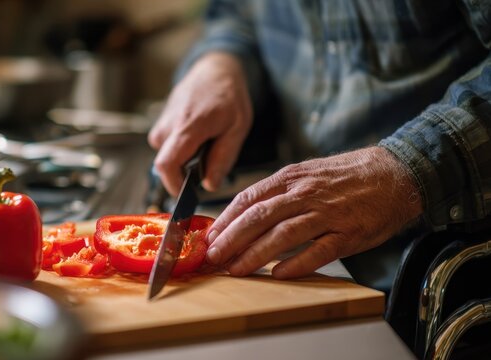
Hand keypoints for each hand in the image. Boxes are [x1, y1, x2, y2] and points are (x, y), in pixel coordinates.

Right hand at [148, 52, 251, 195]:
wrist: (213, 70)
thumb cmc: (228, 96)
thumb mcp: (238, 128)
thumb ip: (223, 157)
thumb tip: (209, 185)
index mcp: (189, 126)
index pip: (167, 164)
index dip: (173, 186)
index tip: (187, 195)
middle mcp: (169, 124)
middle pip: (166, 164)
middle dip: (184, 172)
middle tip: (207, 162)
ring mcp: (162, 122)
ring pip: (168, 155)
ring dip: (185, 158)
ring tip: (206, 143)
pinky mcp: (160, 123)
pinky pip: (168, 146)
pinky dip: (182, 148)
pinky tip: (197, 136)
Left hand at [206, 147, 423, 278]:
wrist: (394, 174)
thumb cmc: (345, 176)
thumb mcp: (306, 173)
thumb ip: (277, 192)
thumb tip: (243, 215)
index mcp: (291, 177)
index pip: (249, 198)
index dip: (226, 219)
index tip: (209, 236)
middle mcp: (305, 193)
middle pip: (259, 217)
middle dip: (231, 239)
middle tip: (213, 256)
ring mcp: (327, 213)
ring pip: (283, 234)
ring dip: (255, 254)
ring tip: (236, 269)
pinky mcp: (348, 233)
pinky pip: (318, 251)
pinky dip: (296, 264)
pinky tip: (279, 275)